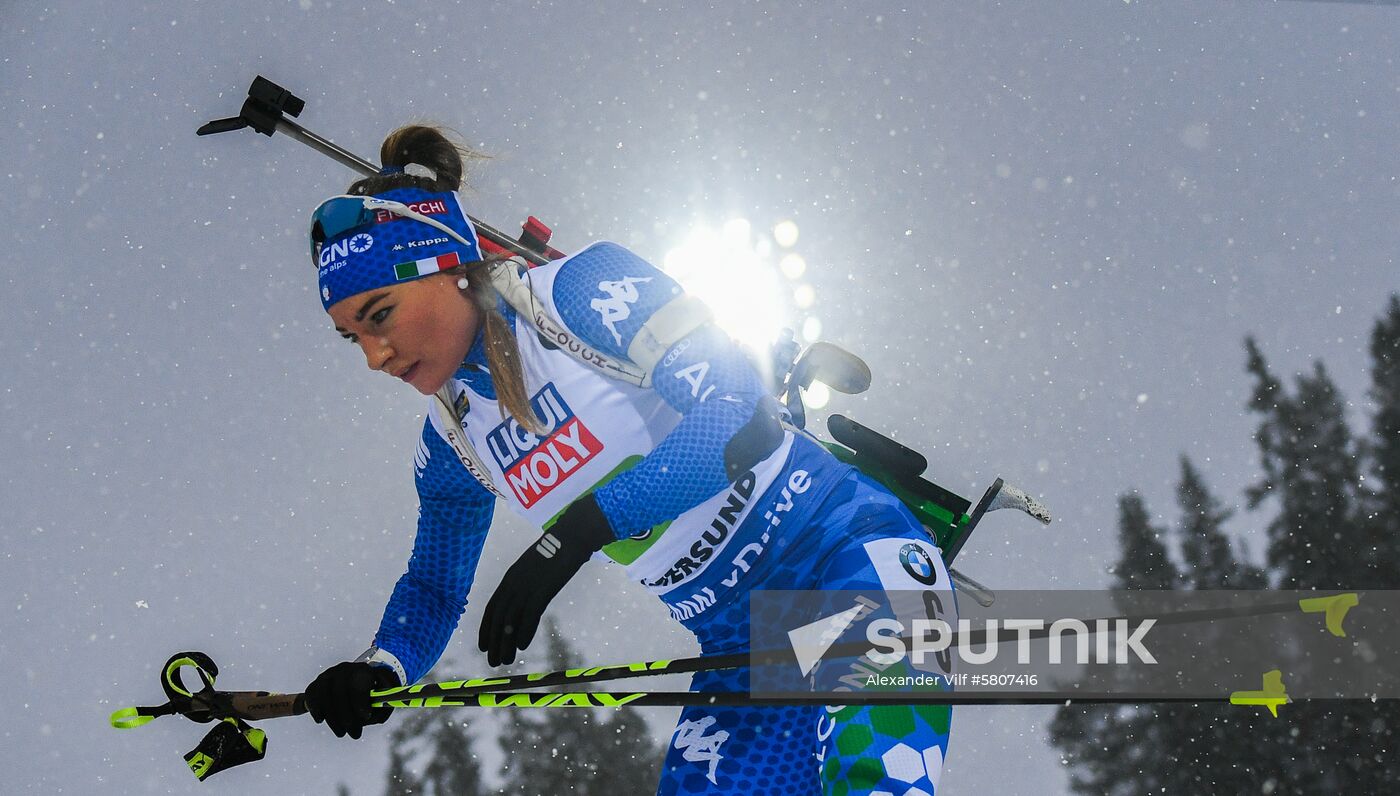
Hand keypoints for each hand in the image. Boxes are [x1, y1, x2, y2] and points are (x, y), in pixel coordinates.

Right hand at [304, 661, 398, 738]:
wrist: (360, 682)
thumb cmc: (374, 693)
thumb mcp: (384, 699)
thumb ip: (380, 708)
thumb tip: (368, 717)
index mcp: (363, 670)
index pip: (358, 683)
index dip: (360, 701)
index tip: (366, 717)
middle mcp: (344, 670)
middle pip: (340, 692)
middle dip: (347, 717)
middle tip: (355, 734)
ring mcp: (328, 676)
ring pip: (325, 696)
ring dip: (333, 719)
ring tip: (342, 733)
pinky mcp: (316, 684)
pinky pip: (312, 696)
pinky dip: (315, 709)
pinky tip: (321, 719)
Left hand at [479, 494, 613, 665]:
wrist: (572, 536)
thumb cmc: (557, 550)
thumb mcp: (535, 567)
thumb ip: (528, 583)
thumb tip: (527, 600)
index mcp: (510, 577)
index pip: (492, 607)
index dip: (486, 628)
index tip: (483, 645)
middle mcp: (513, 583)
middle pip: (498, 617)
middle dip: (494, 641)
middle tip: (492, 662)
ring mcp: (527, 586)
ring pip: (510, 620)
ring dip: (506, 643)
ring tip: (505, 661)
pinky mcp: (542, 589)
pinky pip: (530, 614)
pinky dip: (524, 631)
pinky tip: (521, 646)